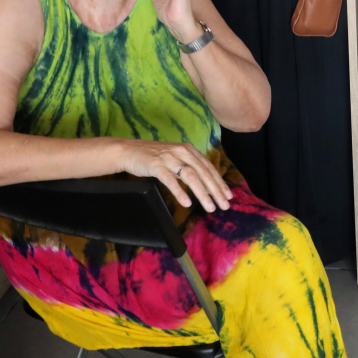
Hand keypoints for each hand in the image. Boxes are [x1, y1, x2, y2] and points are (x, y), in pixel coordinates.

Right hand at [117, 140, 232, 211]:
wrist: (129, 150)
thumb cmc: (153, 157)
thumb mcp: (175, 159)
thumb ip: (189, 168)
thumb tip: (206, 185)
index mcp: (188, 150)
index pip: (208, 167)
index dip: (219, 182)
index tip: (228, 196)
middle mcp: (181, 152)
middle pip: (203, 172)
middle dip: (216, 190)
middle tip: (224, 205)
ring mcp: (169, 158)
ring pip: (190, 176)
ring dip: (202, 193)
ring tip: (210, 207)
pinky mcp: (156, 165)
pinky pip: (170, 180)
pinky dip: (180, 192)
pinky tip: (187, 203)